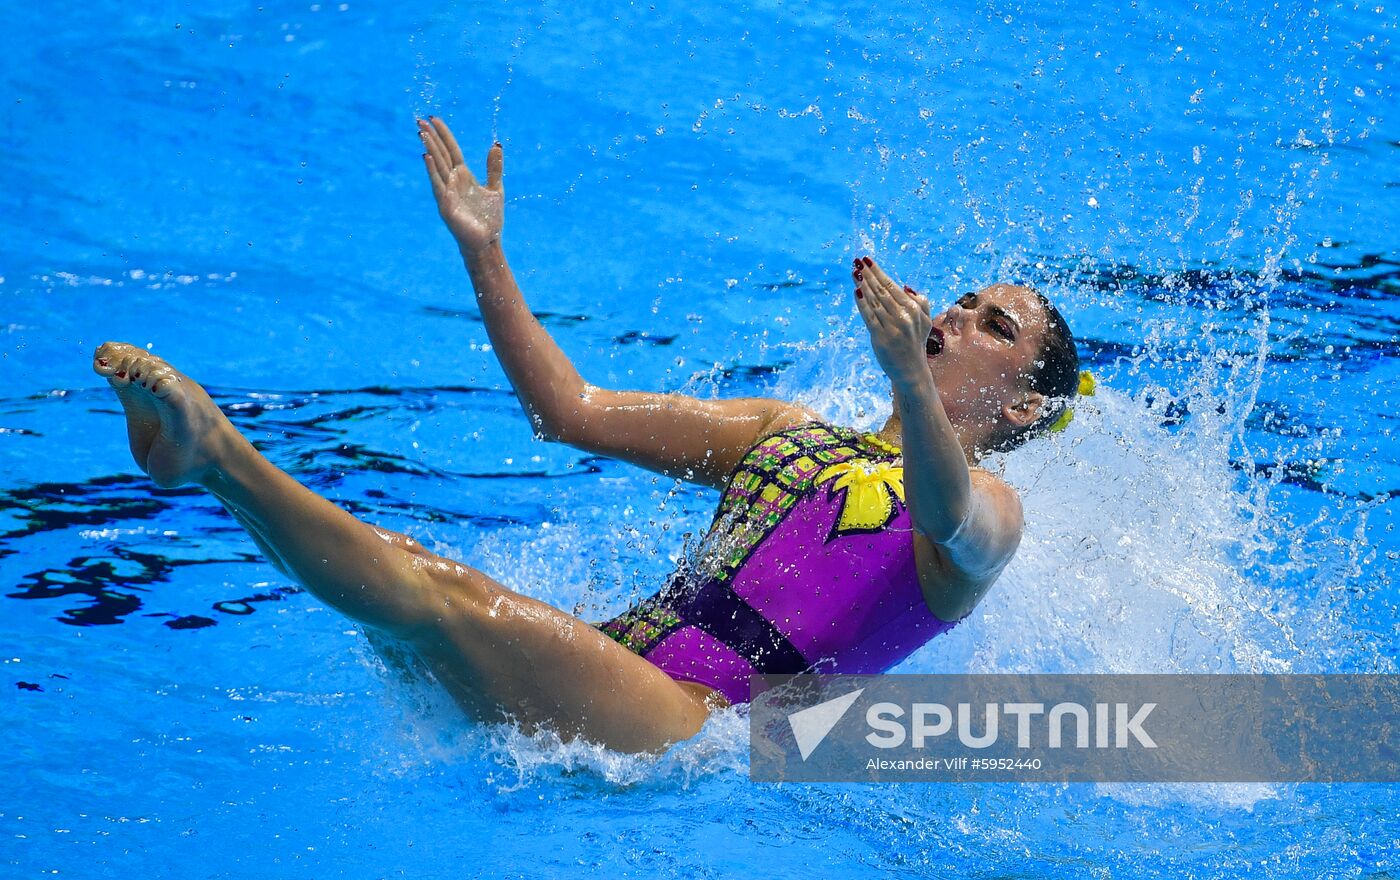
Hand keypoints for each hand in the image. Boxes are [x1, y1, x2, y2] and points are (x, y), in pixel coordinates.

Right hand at [418, 117, 503, 252]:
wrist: (487, 242)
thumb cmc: (489, 218)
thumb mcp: (495, 188)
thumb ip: (494, 168)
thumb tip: (496, 145)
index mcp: (463, 175)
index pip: (451, 149)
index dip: (444, 133)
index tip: (434, 117)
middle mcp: (452, 181)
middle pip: (440, 153)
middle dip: (431, 136)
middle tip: (420, 119)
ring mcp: (447, 192)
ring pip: (436, 166)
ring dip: (429, 149)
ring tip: (422, 133)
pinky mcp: (445, 204)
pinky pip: (437, 184)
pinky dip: (432, 170)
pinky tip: (426, 156)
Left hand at [852, 256, 933, 389]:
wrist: (911, 369)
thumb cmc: (915, 342)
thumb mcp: (925, 321)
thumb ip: (920, 301)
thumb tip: (905, 286)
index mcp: (914, 309)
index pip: (892, 286)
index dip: (878, 272)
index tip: (867, 260)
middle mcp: (904, 316)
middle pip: (881, 291)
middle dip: (868, 274)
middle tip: (857, 262)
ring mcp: (892, 327)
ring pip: (874, 301)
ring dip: (863, 285)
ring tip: (854, 273)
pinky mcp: (881, 337)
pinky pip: (869, 317)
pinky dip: (862, 304)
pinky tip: (856, 292)